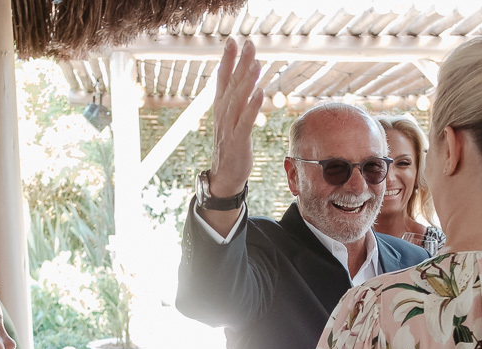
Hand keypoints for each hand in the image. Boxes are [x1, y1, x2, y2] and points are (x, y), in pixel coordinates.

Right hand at [209, 39, 261, 196]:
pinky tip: (260, 93)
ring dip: (247, 81)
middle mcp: (223, 114)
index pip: (222, 79)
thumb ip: (236, 101)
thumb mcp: (231, 120)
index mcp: (220, 108)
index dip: (227, 59)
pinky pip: (245, 121)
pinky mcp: (238, 140)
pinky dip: (252, 107)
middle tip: (248, 43)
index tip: (232, 40)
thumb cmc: (231, 146)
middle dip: (240, 63)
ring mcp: (229, 127)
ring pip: (238, 100)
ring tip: (255, 64)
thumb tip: (245, 82)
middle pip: (232, 85)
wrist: (224, 176)